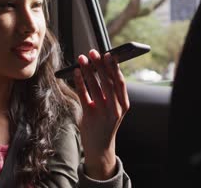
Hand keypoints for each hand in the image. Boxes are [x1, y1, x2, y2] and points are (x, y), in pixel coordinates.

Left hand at [73, 49, 129, 179]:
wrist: (100, 147)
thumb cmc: (105, 124)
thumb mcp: (114, 109)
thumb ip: (112, 93)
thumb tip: (103, 69)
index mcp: (124, 105)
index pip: (120, 82)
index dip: (114, 67)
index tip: (108, 54)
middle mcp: (115, 108)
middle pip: (107, 82)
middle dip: (100, 65)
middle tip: (93, 52)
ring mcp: (102, 112)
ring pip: (95, 86)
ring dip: (88, 70)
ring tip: (82, 59)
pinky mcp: (89, 116)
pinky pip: (84, 95)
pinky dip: (80, 81)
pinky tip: (76, 72)